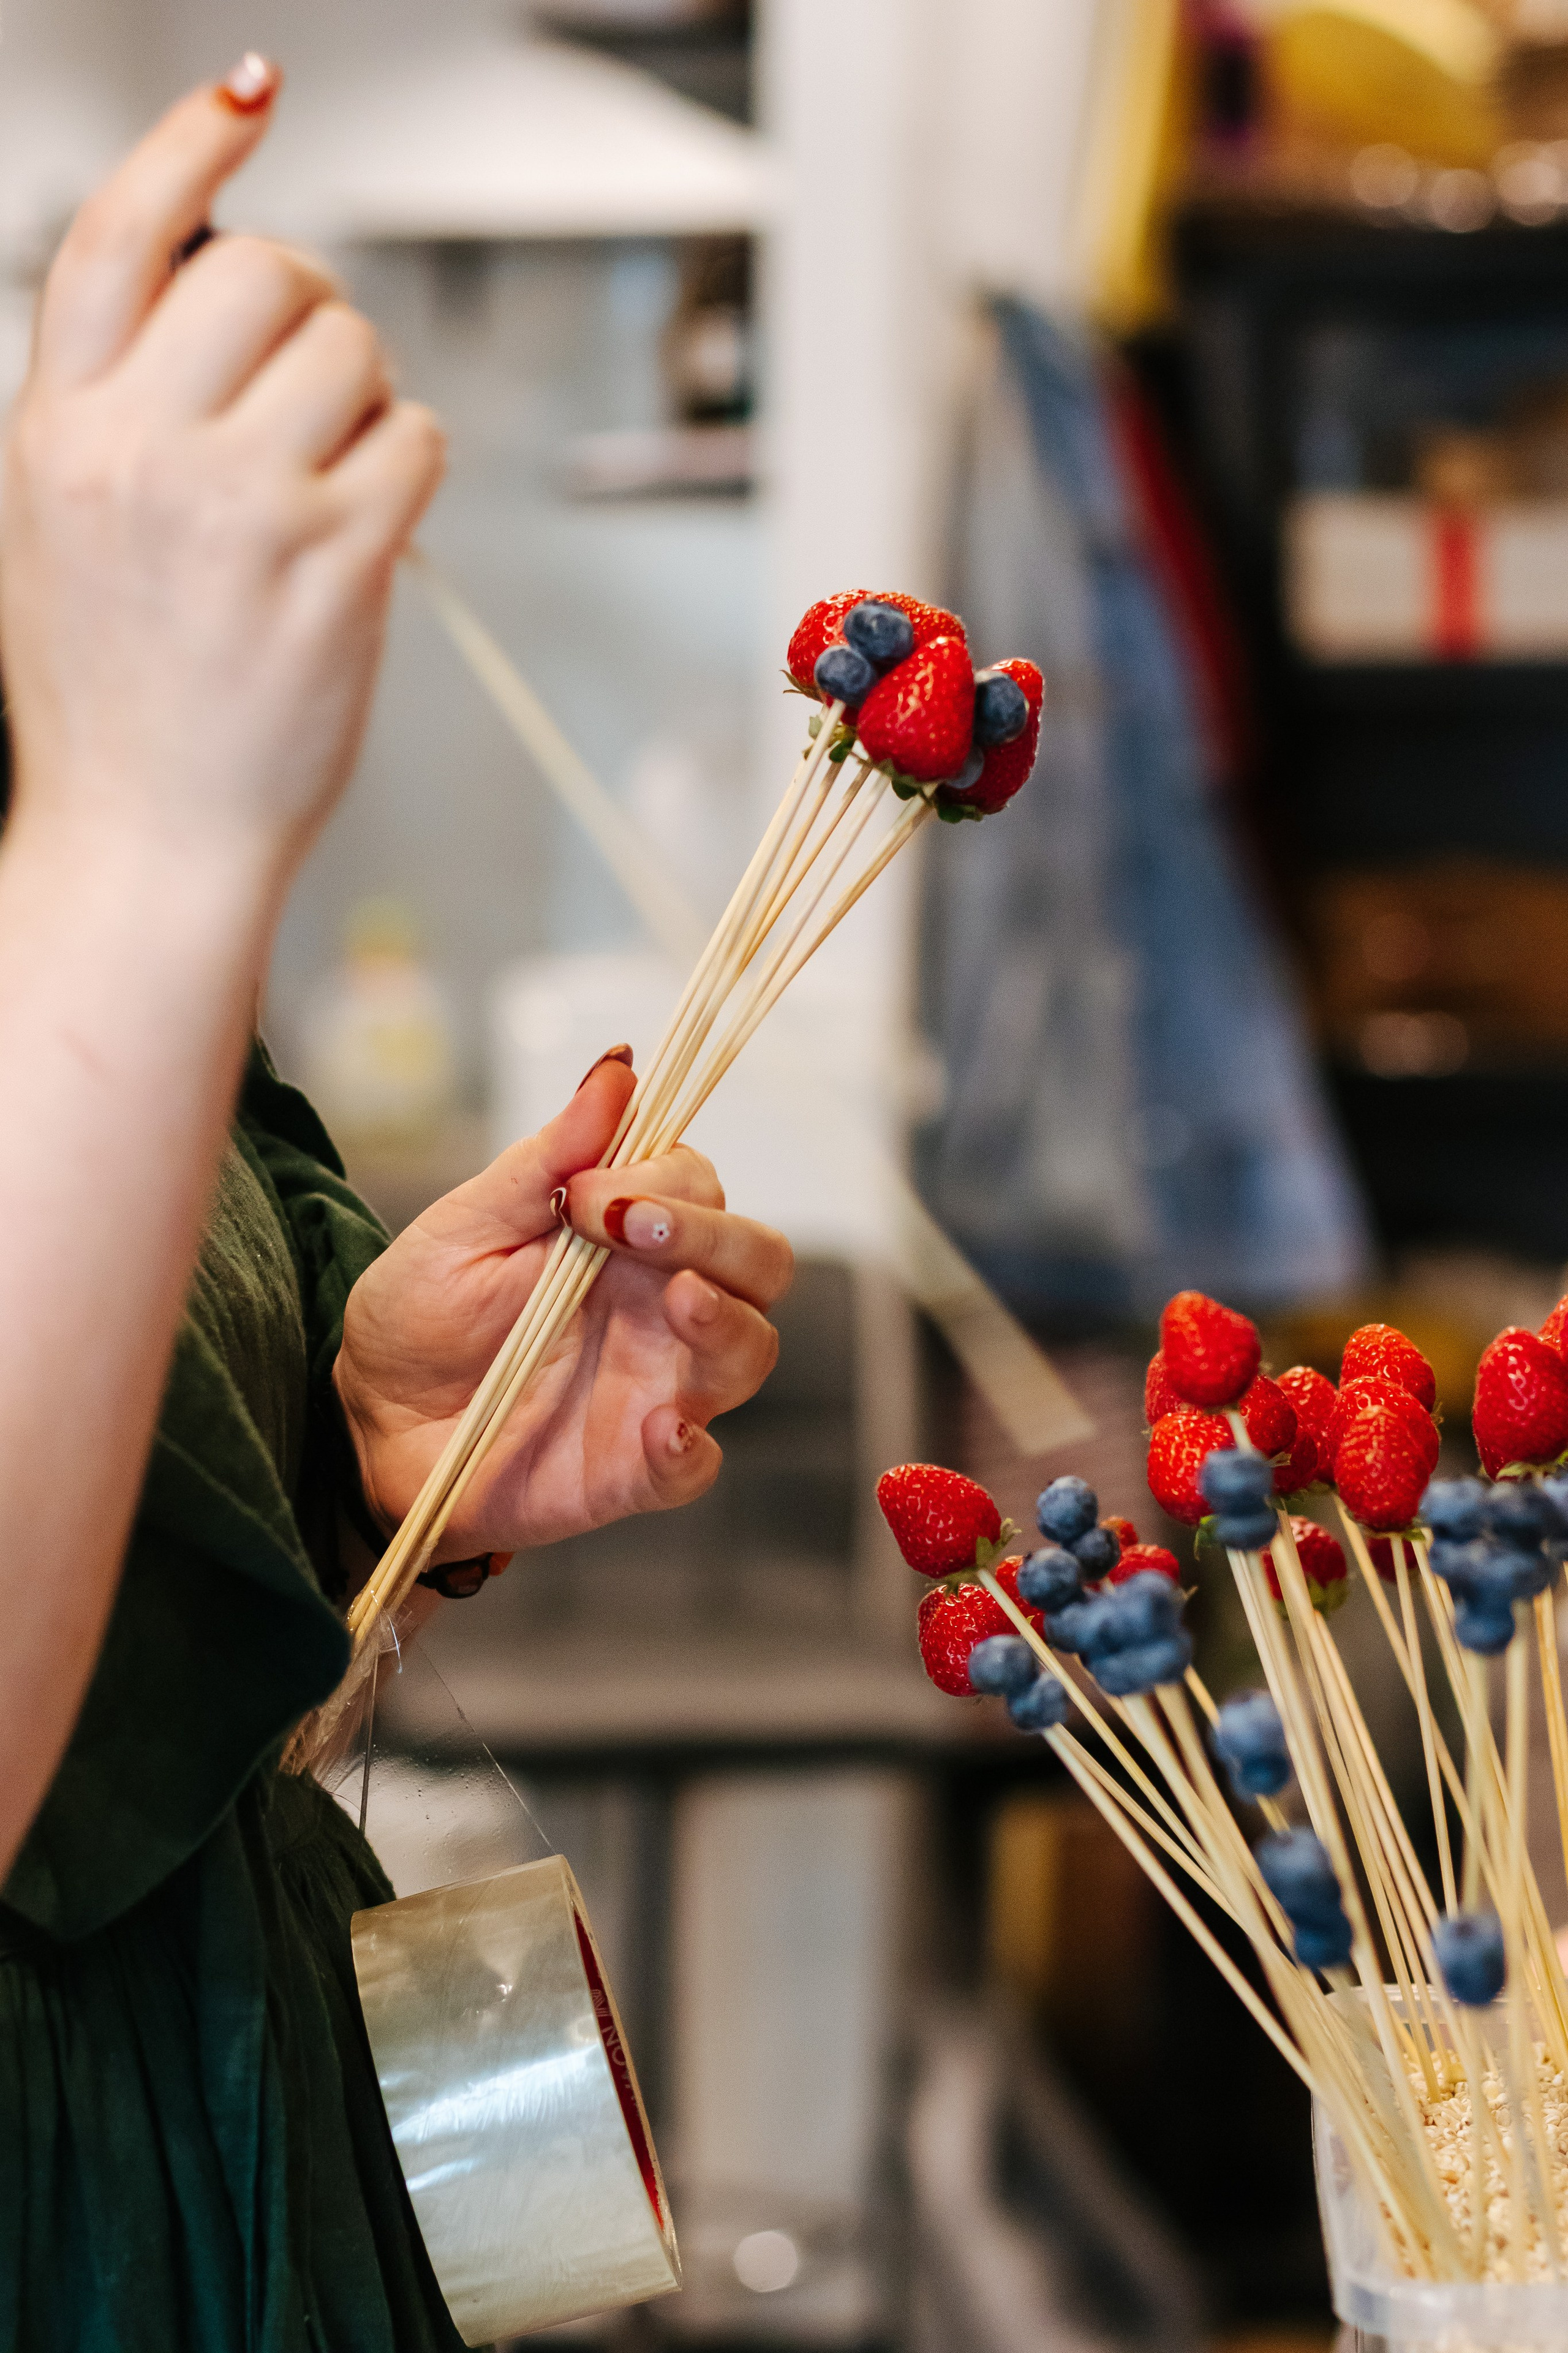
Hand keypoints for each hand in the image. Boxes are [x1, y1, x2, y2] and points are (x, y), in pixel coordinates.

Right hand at [0, 58, 444, 889]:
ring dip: (366, 395)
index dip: (191, 141)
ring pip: (351, 349)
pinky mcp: (334, 567)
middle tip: (309, 380)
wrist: (146, 834)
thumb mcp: (56, 523)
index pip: (119, 232)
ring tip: (330, 476)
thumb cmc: (116, 696)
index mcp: (56, 428)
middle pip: (263, 272)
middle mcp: (139, 453)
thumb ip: (116, 403)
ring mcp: (240, 509)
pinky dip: (409, 466)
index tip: (249, 93)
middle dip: (310, 308)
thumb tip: (219, 287)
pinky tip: (370, 523)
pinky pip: (412, 442)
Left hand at [334, 1054, 794, 1558]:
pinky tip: (661, 1428)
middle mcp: (661, 1307)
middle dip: (715, 1236)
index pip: (702, 1187)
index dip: (668, 1179)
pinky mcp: (634, 1469)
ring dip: (727, 1323)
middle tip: (630, 1226)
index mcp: (628, 1239)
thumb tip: (617, 1067)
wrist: (368, 1421)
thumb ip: (545, 1159)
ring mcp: (659, 1387)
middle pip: (757, 1263)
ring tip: (678, 1303)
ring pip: (750, 1351)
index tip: (591, 1188)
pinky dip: (690, 1448)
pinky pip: (695, 1465)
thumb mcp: (465, 1225)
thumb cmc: (420, 1315)